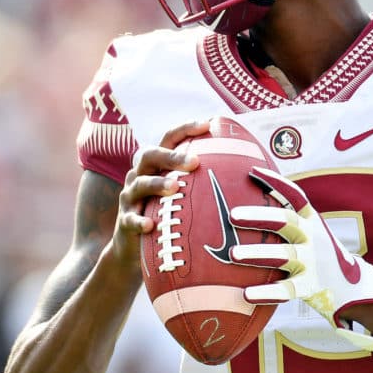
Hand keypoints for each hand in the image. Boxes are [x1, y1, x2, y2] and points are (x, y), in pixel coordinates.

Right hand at [113, 120, 207, 274]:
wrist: (133, 248)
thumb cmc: (166, 214)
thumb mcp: (181, 195)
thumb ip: (203, 181)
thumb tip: (248, 172)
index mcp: (156, 164)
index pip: (169, 139)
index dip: (186, 129)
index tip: (208, 124)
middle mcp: (140, 175)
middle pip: (151, 155)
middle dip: (172, 156)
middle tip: (195, 162)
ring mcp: (130, 197)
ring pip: (140, 184)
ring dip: (158, 185)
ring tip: (176, 188)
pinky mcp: (124, 221)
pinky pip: (130, 219)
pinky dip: (139, 221)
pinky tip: (151, 225)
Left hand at [229, 167, 372, 357]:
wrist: (352, 287)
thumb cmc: (317, 255)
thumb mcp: (309, 232)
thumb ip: (286, 221)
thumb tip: (246, 205)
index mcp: (311, 220)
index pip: (294, 195)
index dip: (275, 182)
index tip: (252, 172)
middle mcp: (313, 237)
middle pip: (286, 221)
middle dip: (259, 217)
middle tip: (232, 215)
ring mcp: (313, 262)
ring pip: (283, 255)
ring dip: (257, 254)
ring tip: (233, 254)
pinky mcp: (310, 286)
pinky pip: (287, 289)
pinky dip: (266, 292)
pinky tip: (246, 294)